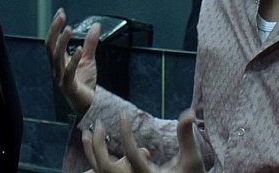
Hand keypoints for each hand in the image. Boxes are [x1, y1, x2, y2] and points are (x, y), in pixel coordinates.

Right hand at [45, 8, 99, 116]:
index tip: (60, 12)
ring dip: (61, 43)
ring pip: (56, 58)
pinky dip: (73, 60)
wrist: (89, 105)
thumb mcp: (88, 59)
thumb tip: (96, 25)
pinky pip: (69, 72)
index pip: (53, 40)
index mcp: (59, 61)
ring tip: (68, 29)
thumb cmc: (85, 83)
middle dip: (54, 30)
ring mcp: (61, 78)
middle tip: (61, 16)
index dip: (55, 26)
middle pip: (50, 47)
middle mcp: (57, 68)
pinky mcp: (69, 87)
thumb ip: (90, 43)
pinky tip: (78, 50)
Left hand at [83, 111, 204, 172]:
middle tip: (99, 124)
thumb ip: (186, 135)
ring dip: (90, 152)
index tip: (123, 114)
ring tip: (86, 132)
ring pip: (99, 172)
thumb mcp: (192, 159)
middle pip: (105, 168)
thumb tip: (190, 112)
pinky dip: (95, 163)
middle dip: (98, 145)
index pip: (132, 154)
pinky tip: (92, 146)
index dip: (126, 132)